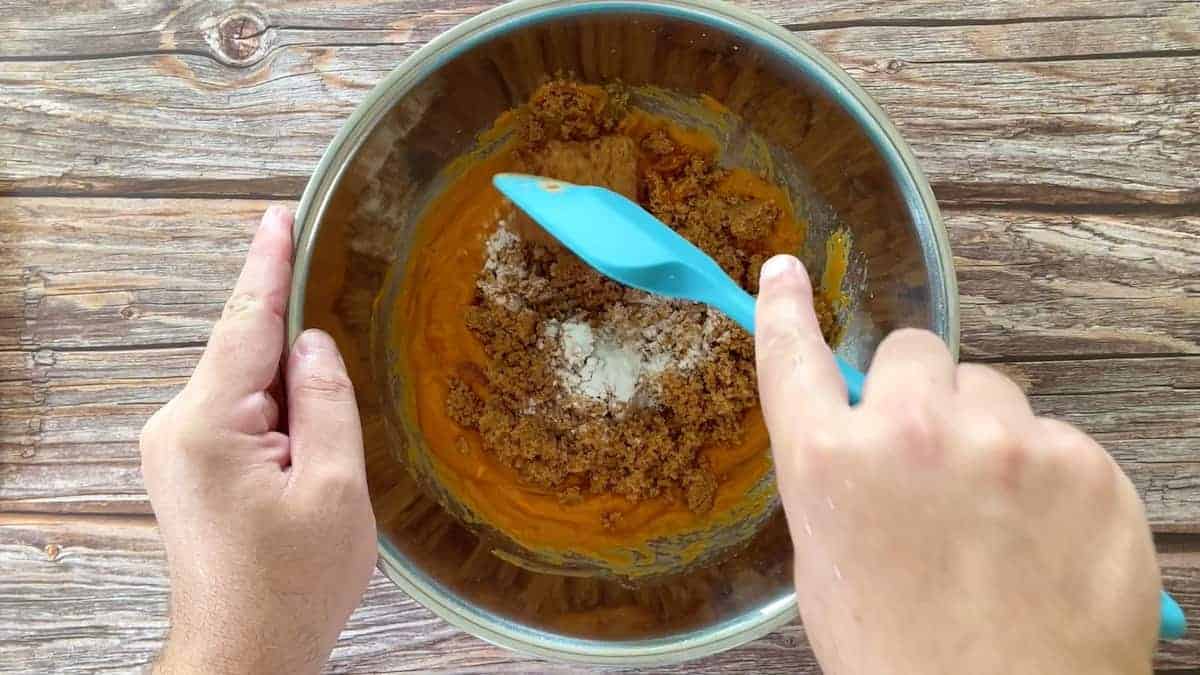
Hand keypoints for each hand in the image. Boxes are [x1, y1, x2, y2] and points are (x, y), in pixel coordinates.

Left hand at [140, 206, 375, 674]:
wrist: (243, 656)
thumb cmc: (290, 587)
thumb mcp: (333, 490)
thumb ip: (326, 402)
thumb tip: (314, 341)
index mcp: (207, 427)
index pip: (245, 324)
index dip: (270, 266)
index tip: (280, 215)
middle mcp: (176, 427)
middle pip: (245, 352)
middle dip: (297, 343)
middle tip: (340, 354)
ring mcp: (175, 447)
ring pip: (244, 384)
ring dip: (291, 387)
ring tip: (327, 436)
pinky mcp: (187, 467)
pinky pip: (236, 412)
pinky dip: (275, 408)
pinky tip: (306, 437)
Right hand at [755, 255, 1159, 674]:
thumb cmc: (904, 660)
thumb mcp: (829, 567)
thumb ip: (839, 480)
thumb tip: (860, 431)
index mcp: (832, 464)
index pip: (794, 358)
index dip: (786, 309)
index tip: (784, 273)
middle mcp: (914, 435)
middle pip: (918, 354)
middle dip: (923, 392)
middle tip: (934, 456)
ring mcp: (1009, 444)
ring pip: (996, 393)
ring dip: (991, 434)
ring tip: (997, 517)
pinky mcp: (1086, 465)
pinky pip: (1058, 439)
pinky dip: (1051, 476)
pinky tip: (1044, 538)